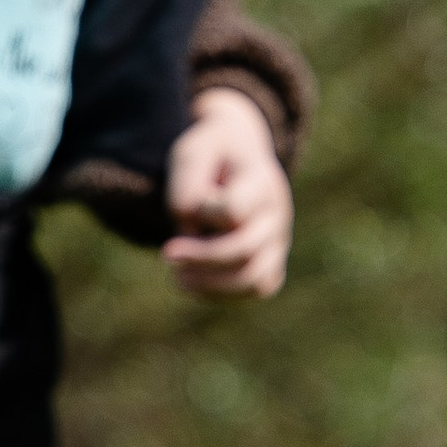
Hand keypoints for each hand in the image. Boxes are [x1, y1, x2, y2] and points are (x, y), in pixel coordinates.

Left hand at [163, 85, 291, 299]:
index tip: (188, 206)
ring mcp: (279, 239)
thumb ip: (186, 194)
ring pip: (257, 280)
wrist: (238, 154)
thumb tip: (192, 239)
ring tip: (180, 280)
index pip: (233, 211)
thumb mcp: (189, 157)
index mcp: (261, 180)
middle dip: (200, 258)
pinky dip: (224, 293)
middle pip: (245, 250)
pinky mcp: (273, 259)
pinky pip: (257, 288)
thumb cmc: (210, 155)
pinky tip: (196, 284)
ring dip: (213, 285)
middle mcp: (278, 213)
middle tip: (166, 254)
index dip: (203, 212)